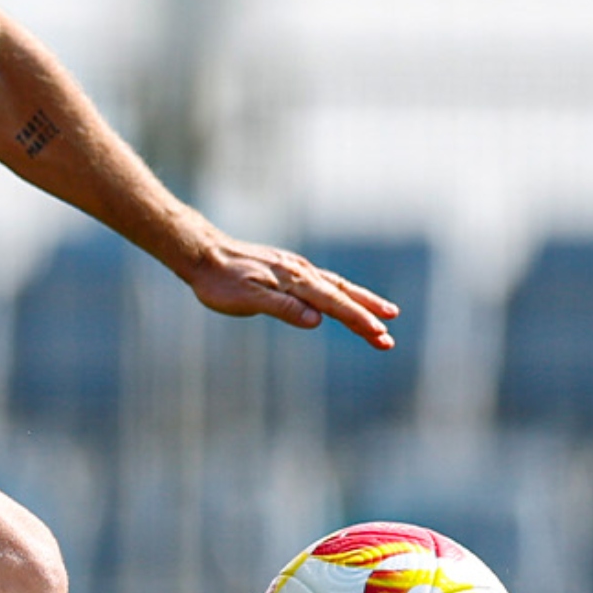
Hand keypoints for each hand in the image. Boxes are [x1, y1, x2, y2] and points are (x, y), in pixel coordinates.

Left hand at [185, 237, 398, 349]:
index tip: (380, 336)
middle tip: (390, 339)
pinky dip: (341, 291)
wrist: (202, 254)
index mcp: (294, 282)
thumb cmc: (220, 282)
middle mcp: (300, 272)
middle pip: (342, 296)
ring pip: (337, 286)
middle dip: (369, 316)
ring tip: (388, 314)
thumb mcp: (246, 300)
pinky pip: (323, 280)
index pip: (334, 304)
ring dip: (362, 301)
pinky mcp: (287, 268)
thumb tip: (317, 320)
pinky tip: (344, 296)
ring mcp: (295, 268)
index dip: (359, 321)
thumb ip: (282, 308)